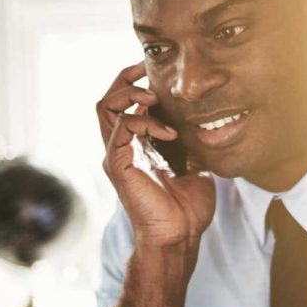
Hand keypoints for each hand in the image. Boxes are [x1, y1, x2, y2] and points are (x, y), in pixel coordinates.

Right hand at [97, 62, 215, 250]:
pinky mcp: (118, 165)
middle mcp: (121, 147)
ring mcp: (117, 155)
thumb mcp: (194, 163)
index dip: (135, 82)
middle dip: (126, 78)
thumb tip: (202, 122)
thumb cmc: (187, 208)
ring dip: (129, 94)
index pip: (123, 103)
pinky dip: (143, 121)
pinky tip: (167, 132)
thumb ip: (189, 141)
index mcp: (136, 145)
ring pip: (105, 108)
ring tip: (153, 97)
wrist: (180, 236)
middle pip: (107, 99)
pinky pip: (120, 129)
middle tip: (147, 70)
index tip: (155, 71)